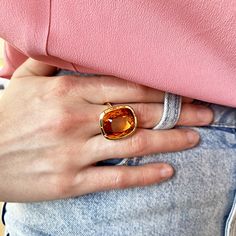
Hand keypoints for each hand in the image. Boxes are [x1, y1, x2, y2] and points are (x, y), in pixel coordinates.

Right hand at [0, 59, 212, 201]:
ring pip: (134, 145)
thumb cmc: (5, 116)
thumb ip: (55, 63)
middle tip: (203, 115)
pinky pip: (116, 178)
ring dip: (169, 141)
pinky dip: (145, 175)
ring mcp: (73, 152)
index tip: (183, 93)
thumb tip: (78, 53)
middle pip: (139, 113)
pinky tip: (167, 170)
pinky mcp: (70, 181)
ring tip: (193, 138)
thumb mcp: (27, 81)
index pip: (127, 87)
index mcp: (67, 91)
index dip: (160, 90)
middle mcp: (74, 119)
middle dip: (176, 113)